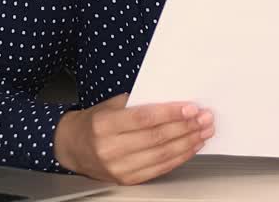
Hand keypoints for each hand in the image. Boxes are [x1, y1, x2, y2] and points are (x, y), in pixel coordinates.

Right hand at [53, 93, 213, 184]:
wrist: (73, 148)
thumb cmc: (94, 122)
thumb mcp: (110, 105)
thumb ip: (137, 103)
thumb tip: (172, 99)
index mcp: (104, 125)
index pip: (143, 118)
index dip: (170, 113)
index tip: (191, 108)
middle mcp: (110, 149)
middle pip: (156, 138)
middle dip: (185, 127)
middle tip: (204, 118)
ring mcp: (119, 167)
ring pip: (161, 155)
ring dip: (188, 142)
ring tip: (204, 131)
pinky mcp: (127, 180)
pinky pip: (159, 169)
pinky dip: (179, 157)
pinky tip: (191, 146)